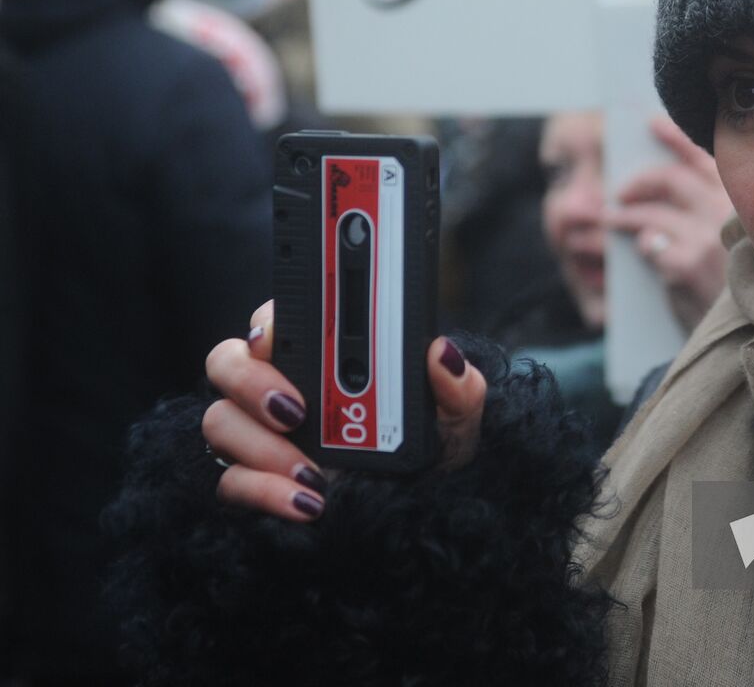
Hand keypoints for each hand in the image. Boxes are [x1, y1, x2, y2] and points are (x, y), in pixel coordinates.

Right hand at [202, 300, 487, 521]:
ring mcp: (262, 434)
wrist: (422, 510)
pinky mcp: (255, 481)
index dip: (267, 321)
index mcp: (323, 355)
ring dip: (261, 446)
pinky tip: (309, 502)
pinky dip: (263, 492)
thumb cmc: (432, 449)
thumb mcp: (455, 417)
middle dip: (251, 381)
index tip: (275, 337)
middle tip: (296, 409)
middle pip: (228, 360)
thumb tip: (443, 354)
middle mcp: (282, 386)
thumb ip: (457, 385)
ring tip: (313, 472)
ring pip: (220, 421)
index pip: (276, 318)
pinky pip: (231, 482)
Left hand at [605, 116, 734, 329]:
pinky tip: (632, 251)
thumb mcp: (729, 242)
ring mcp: (706, 237)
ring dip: (620, 215)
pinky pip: (647, 243)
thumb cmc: (732, 286)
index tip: (649, 124)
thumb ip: (703, 212)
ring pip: (649, 213)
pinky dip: (634, 245)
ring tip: (606, 218)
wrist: (742, 335)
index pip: (704, 158)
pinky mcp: (685, 263)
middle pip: (670, 179)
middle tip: (619, 192)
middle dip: (637, 182)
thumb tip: (655, 186)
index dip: (675, 137)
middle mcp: (727, 213)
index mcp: (739, 201)